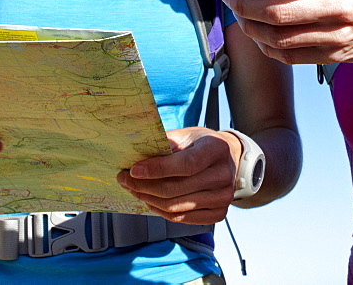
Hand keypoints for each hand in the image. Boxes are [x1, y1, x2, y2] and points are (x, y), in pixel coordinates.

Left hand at [117, 127, 242, 223]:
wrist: (228, 158)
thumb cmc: (201, 144)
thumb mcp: (186, 135)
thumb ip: (165, 144)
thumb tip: (137, 155)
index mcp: (216, 149)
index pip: (186, 164)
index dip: (158, 169)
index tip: (133, 170)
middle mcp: (223, 174)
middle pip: (177, 189)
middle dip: (144, 186)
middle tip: (124, 179)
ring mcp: (223, 197)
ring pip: (176, 207)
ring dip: (149, 199)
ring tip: (134, 189)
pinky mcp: (218, 213)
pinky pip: (182, 218)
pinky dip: (161, 211)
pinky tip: (150, 201)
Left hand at [221, 0, 352, 65]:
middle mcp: (340, 7)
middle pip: (282, 12)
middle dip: (247, 4)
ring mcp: (336, 35)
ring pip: (281, 38)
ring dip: (251, 27)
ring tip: (238, 13)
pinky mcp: (333, 55)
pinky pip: (291, 56)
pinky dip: (267, 47)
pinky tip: (257, 34)